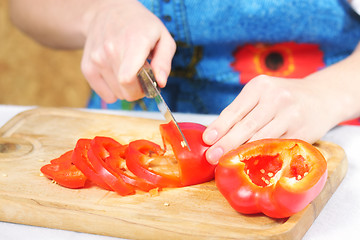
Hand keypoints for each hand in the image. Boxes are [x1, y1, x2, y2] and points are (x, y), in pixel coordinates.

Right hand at [81, 0, 175, 101]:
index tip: (148, 83)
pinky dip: (114, 90)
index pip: (127, 78)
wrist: (109, 11)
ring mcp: (96, 59)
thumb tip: (161, 83)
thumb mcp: (163, 37)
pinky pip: (105, 94)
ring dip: (126, 89)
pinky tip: (118, 75)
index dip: (141, 89)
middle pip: (125, 91)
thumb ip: (164, 62)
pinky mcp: (87, 67)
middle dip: (138, 90)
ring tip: (129, 71)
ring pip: (116, 94)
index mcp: (134, 42)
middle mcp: (111, 50)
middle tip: (142, 76)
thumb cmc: (141, 26)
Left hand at [203, 75, 339, 164]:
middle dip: (226, 143)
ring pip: (261, 138)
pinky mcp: (301, 132)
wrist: (321, 98)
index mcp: (260, 86)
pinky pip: (276, 146)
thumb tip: (215, 134)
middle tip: (211, 157)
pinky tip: (250, 162)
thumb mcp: (262, 95)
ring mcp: (290, 115)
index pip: (235, 110)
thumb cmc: (282, 98)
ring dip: (242, 152)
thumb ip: (242, 111)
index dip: (220, 126)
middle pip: (246, 125)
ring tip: (226, 161)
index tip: (207, 140)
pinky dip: (261, 156)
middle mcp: (276, 98)